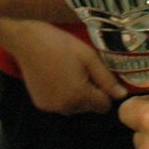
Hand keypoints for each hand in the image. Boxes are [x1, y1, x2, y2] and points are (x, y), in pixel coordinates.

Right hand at [0, 18, 125, 114]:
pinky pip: (60, 105)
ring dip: (75, 96)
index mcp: (80, 95)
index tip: (95, 74)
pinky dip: (61, 96)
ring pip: (75, 108)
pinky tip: (55, 77)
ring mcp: (51, 107)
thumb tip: (122, 96)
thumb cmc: (60, 43)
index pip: (104, 106)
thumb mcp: (88, 56)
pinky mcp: (40, 104)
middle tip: (80, 69)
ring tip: (67, 72)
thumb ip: (106, 78)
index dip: (104, 90)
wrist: (26, 40)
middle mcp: (66, 107)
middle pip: (89, 108)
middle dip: (90, 93)